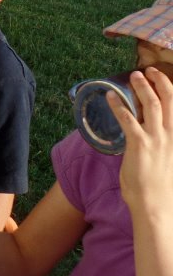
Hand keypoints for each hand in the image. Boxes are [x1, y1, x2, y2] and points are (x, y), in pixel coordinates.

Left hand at [113, 67, 172, 219]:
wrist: (155, 204)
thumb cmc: (160, 186)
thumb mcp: (167, 159)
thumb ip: (162, 143)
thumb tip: (149, 129)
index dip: (170, 90)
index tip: (161, 77)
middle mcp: (171, 135)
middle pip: (168, 101)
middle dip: (159, 82)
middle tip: (148, 71)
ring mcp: (156, 139)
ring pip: (150, 105)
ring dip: (141, 88)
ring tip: (132, 76)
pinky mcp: (139, 145)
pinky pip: (127, 119)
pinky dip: (118, 105)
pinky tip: (109, 96)